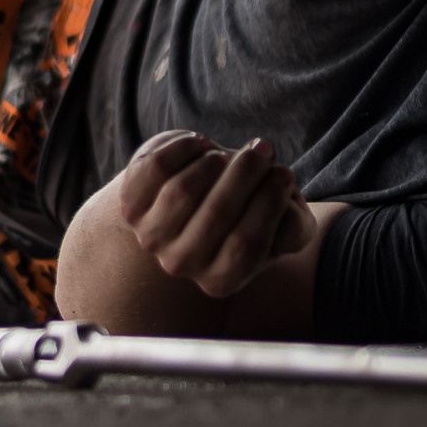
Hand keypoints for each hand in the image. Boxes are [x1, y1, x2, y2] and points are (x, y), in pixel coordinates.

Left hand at [115, 131, 315, 298]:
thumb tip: (282, 212)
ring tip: (228, 155)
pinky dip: (184, 147)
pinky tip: (200, 146)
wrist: (198, 197)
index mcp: (222, 280)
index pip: (248, 243)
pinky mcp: (131, 204)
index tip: (283, 173)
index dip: (270, 201)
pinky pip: (157, 168)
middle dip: (248, 171)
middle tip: (264, 148)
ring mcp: (152, 237)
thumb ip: (294, 227)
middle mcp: (182, 265)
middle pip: (217, 213)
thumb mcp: (284, 226)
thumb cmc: (248, 210)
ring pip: (184, 190)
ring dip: (216, 160)